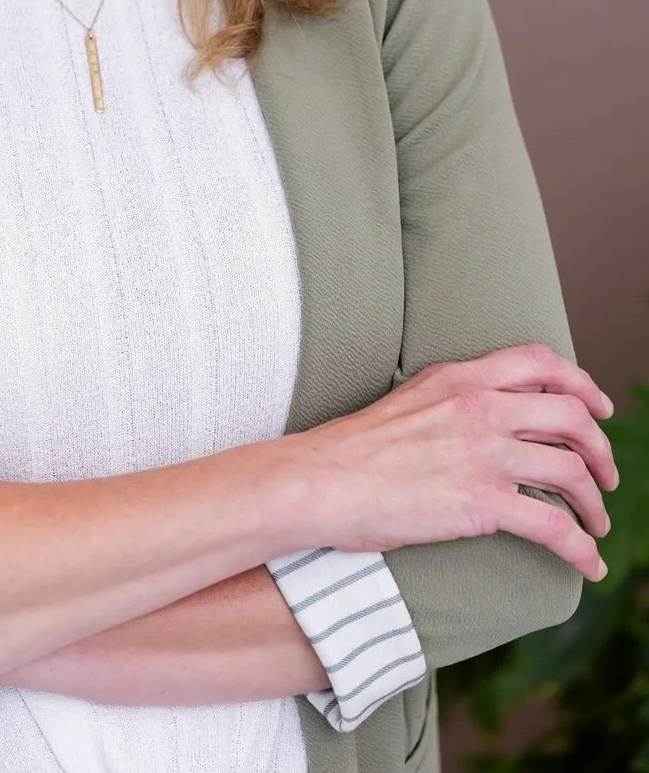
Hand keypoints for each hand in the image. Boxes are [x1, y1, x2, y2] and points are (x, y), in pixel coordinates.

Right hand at [279, 343, 617, 581]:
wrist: (319, 481)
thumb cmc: (351, 448)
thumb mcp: (408, 398)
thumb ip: (451, 397)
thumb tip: (481, 411)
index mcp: (460, 378)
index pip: (541, 363)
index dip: (581, 384)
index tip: (599, 408)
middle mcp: (480, 408)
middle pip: (571, 417)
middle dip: (601, 448)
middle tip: (606, 473)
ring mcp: (484, 454)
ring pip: (572, 470)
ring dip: (596, 501)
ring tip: (598, 522)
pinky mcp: (482, 503)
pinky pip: (555, 526)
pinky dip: (583, 548)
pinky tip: (589, 564)